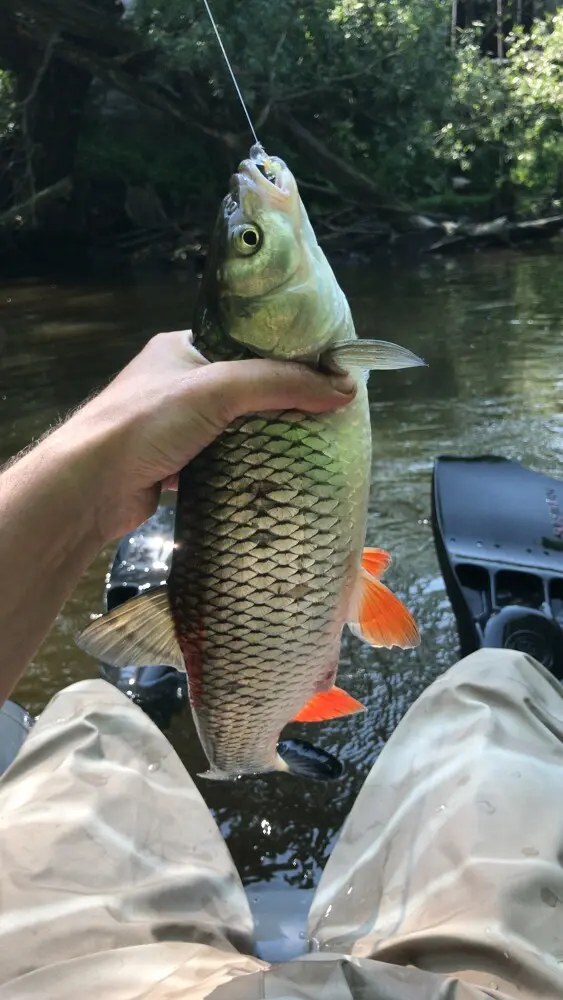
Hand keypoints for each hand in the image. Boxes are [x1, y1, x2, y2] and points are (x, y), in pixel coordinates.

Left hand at [54, 330, 356, 542]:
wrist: (89, 487)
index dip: (287, 354)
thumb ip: (279, 383)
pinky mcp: (174, 463)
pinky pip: (221, 457)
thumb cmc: (147, 422)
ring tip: (312, 441)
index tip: (327, 372)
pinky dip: (245, 463)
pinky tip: (275, 470)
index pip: (246, 341)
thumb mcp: (218, 389)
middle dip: (281, 399)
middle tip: (327, 412)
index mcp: (183, 346)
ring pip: (234, 425)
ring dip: (265, 434)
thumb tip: (343, 390)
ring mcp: (174, 424)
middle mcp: (177, 381)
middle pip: (244, 385)